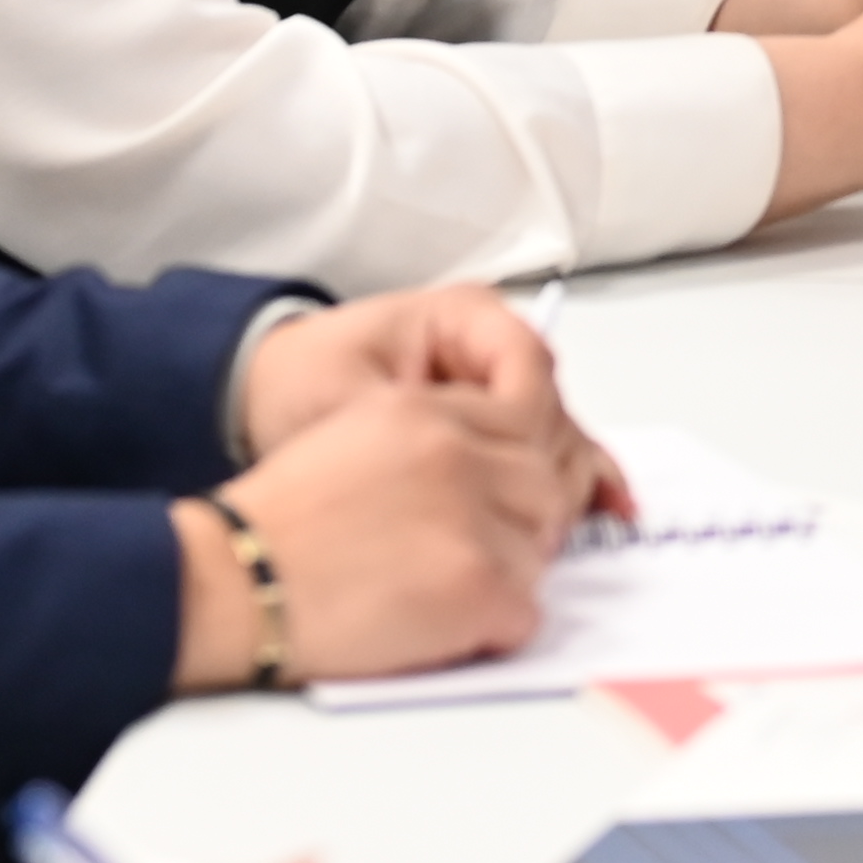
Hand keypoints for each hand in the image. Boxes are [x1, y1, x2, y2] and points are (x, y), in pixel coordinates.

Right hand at [178, 380, 589, 686]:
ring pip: (541, 551)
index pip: (523, 425)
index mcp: (423, 411)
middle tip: (483, 559)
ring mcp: (470, 517)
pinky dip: (495, 632)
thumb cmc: (273, 532)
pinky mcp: (476, 584)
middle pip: (544, 486)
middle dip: (523, 527)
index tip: (508, 503)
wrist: (233, 583)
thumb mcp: (350, 442)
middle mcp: (455, 452)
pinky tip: (445, 630)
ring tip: (445, 598)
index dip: (518, 473)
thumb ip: (428, 443)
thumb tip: (488, 475)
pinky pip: (526, 614)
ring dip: (507, 581)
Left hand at [236, 286, 617, 514]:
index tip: (514, 484)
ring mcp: (498, 389)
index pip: (529, 367)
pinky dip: (558, 492)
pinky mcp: (494, 428)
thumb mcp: (351, 401)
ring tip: (552, 545)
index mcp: (464, 317)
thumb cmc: (301, 384)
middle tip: (538, 533)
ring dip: (563, 490)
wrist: (267, 397)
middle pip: (554, 408)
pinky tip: (595, 521)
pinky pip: (539, 456)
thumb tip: (479, 477)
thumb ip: (417, 432)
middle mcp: (493, 347)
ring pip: (557, 438)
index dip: (529, 428)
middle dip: (553, 470)